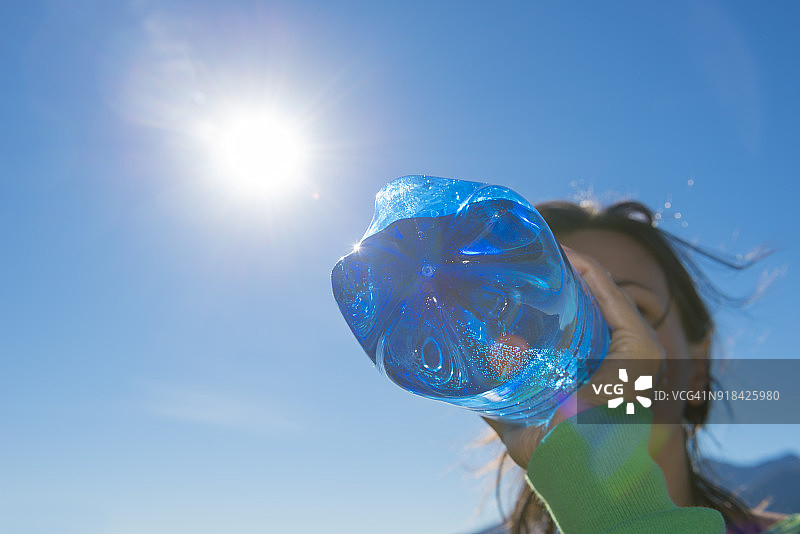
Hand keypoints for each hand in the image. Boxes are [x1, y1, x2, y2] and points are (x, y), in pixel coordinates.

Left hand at [484, 245, 665, 467]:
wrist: (582, 475)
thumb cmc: (556, 456)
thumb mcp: (519, 424)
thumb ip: (497, 402)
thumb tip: (462, 386)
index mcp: (598, 371)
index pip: (577, 321)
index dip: (549, 296)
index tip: (515, 276)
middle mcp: (620, 358)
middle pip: (587, 304)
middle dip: (555, 280)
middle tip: (518, 260)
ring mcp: (636, 351)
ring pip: (599, 294)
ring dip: (569, 267)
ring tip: (535, 249)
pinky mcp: (642, 347)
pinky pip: (610, 296)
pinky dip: (588, 271)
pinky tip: (562, 254)